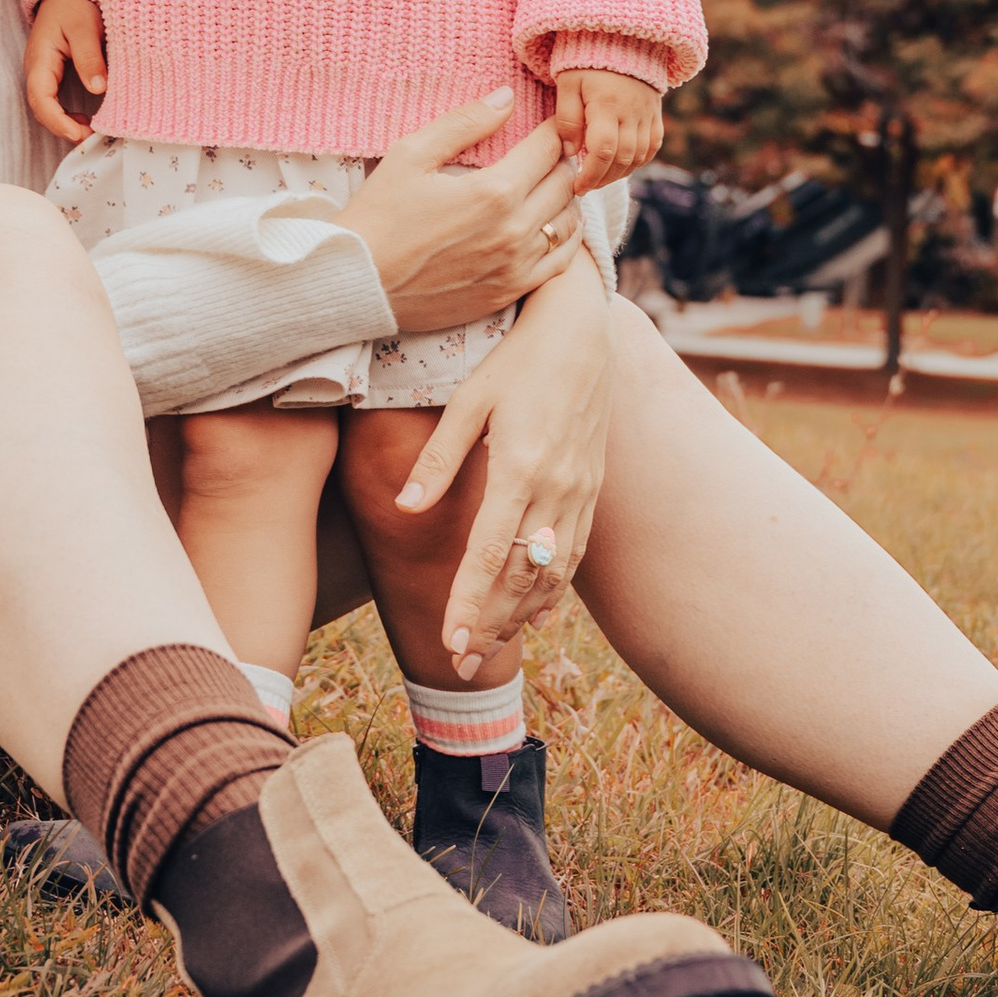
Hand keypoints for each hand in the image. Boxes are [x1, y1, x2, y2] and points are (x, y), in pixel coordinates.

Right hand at [26, 0, 107, 143]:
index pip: (41, 99)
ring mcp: (44, 74)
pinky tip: (85, 120)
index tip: (79, 133)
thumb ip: (89, 56)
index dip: (58, 121)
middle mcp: (37, 71)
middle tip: (91, 139)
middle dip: (63, 129)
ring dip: (66, 125)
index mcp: (40, 60)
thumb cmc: (74, 5)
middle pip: (42, 110)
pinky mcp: (54, 75)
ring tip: (91, 133)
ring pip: (48, 109)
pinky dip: (68, 116)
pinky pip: (55, 102)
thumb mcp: (84, 27)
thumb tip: (98, 88)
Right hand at [337, 94, 587, 333]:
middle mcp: (514, 230)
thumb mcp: (411, 154)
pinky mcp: (509, 292)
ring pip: (568, 222)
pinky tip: (551, 225)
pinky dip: (564, 238)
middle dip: (561, 161)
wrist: (358, 285)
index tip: (550, 124)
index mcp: (494, 191)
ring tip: (551, 185)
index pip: (548, 149)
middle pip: (564, 183)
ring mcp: (515, 266)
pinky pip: (560, 262)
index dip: (553, 130)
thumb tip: (507, 96)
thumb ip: (464, 122)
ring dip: (566, 198)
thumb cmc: (378, 216)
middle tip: (551, 151)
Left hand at [392, 261, 612, 674]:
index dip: (469, 604)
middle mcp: (556, 487)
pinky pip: (574, 553)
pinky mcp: (593, 487)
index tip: (450, 643)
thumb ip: (438, 456)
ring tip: (491, 650)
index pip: (489, 554)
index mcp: (518, 466)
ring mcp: (580, 491)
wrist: (584, 330)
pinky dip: (554, 589)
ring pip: (552, 572)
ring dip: (521, 617)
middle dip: (492, 626)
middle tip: (460, 666)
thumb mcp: (469, 397)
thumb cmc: (517, 357)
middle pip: (522, 577)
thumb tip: (405, 507)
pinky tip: (535, 614)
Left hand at [552, 67, 662, 194]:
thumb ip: (567, 118)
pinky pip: (652, 147)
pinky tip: (620, 166)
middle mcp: (632, 112)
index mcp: (607, 104)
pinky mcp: (655, 114)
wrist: (620, 38)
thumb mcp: (567, 84)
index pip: (603, 151)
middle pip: (622, 158)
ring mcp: (647, 114)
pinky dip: (638, 162)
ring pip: (639, 156)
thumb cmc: (586, 61)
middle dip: (603, 179)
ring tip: (599, 178)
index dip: (590, 174)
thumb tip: (571, 152)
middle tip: (585, 186)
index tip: (577, 187)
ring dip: (619, 173)